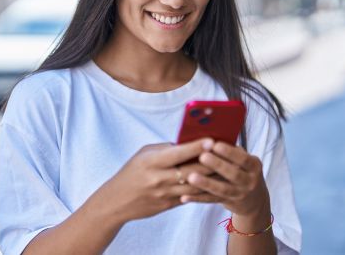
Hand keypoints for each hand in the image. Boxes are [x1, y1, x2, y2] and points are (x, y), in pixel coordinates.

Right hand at [91, 138, 215, 222]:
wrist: (117, 201)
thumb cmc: (132, 172)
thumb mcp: (144, 154)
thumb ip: (166, 149)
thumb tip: (190, 143)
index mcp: (151, 162)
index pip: (178, 153)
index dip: (196, 146)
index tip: (212, 140)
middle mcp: (159, 179)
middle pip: (192, 170)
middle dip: (211, 161)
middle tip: (226, 153)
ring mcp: (165, 194)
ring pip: (196, 186)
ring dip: (213, 177)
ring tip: (227, 168)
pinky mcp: (169, 205)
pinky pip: (191, 197)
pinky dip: (204, 189)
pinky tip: (216, 182)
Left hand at [180, 141, 269, 217]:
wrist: (254, 199)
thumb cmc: (243, 170)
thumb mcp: (244, 161)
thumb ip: (231, 151)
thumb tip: (210, 136)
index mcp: (254, 166)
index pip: (243, 159)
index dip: (230, 153)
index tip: (216, 144)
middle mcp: (249, 181)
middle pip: (234, 174)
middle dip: (218, 165)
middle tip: (202, 156)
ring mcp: (239, 194)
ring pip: (221, 189)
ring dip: (206, 183)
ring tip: (191, 177)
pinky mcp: (227, 203)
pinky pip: (211, 200)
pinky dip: (197, 198)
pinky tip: (185, 196)